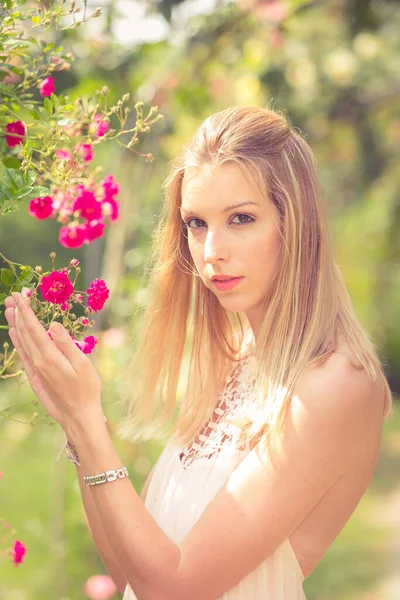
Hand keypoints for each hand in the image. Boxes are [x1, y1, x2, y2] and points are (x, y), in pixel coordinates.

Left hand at [5, 292, 102, 428]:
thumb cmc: (87, 389)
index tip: (21, 294)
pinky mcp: (36, 376)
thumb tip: (53, 325)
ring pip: (21, 342)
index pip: (33, 328)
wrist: (79, 415)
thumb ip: (67, 344)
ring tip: (9, 308)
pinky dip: (17, 341)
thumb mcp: (83, 365)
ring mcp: (36, 369)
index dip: (26, 310)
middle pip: (24, 332)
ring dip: (15, 324)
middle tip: (13, 295)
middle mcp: (38, 361)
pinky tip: (14, 334)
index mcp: (49, 356)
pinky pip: (23, 354)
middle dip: (18, 312)